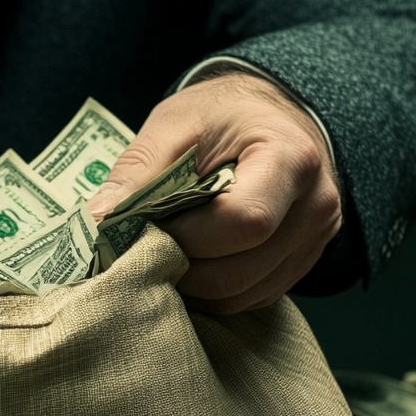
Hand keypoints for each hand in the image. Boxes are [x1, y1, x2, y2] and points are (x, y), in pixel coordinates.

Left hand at [87, 73, 340, 313]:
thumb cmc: (221, 115)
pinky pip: (249, 299)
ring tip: (162, 253)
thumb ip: (139, 170)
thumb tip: (100, 219)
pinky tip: (189, 262)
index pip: (242, 222)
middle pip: (239, 270)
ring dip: (191, 287)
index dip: (185, 236)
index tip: (146, 226)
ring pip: (242, 295)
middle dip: (181, 266)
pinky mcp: (301, 264)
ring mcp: (314, 241)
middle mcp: (316, 205)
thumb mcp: (176, 123)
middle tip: (143, 247)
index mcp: (291, 158)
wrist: (269, 118)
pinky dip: (211, 293)